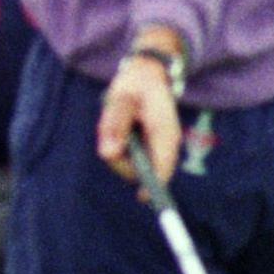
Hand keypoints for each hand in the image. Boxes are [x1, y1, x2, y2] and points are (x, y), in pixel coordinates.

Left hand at [97, 47, 183, 186]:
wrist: (145, 75)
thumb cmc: (134, 85)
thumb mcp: (120, 99)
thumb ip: (114, 126)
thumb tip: (108, 154)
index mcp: (165, 134)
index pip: (163, 167)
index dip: (154, 185)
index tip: (143, 198)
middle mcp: (165, 144)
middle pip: (142, 171)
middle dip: (121, 161)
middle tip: (108, 132)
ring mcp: (158, 146)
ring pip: (133, 165)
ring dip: (117, 151)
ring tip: (114, 124)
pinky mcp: (150, 147)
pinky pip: (130, 157)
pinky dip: (118, 147)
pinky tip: (118, 128)